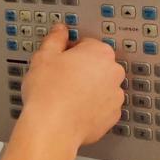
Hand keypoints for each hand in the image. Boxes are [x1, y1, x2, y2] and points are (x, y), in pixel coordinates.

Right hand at [19, 24, 125, 146]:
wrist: (52, 128)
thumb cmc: (48, 93)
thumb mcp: (44, 56)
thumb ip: (55, 39)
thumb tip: (60, 31)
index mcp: (99, 53)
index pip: (86, 43)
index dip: (69, 51)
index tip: (60, 60)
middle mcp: (113, 73)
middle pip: (97, 64)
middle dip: (81, 69)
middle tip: (60, 78)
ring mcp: (115, 97)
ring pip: (100, 86)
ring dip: (87, 88)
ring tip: (65, 96)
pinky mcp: (112, 117)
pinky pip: (101, 107)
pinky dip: (90, 107)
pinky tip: (73, 109)